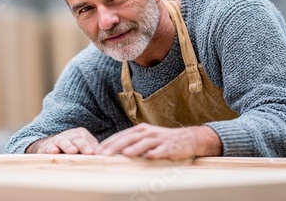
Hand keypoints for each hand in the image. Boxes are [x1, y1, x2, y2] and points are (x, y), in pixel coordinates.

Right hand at [25, 127, 98, 154]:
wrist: (51, 145)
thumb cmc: (72, 147)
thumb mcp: (83, 146)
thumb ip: (93, 149)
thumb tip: (107, 156)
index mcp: (80, 134)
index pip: (88, 139)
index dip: (93, 145)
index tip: (97, 152)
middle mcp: (70, 135)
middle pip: (77, 140)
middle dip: (84, 146)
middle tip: (90, 152)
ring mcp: (58, 140)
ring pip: (64, 142)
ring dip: (68, 146)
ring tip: (73, 151)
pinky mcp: (47, 146)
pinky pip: (49, 147)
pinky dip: (51, 149)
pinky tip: (54, 151)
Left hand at [96, 123, 221, 159]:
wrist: (188, 138)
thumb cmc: (162, 141)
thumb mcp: (146, 139)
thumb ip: (131, 143)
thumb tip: (113, 151)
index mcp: (140, 130)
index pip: (121, 135)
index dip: (109, 142)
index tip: (98, 150)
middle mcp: (148, 132)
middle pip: (130, 138)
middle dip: (116, 145)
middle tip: (105, 153)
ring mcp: (160, 138)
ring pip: (145, 142)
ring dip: (135, 148)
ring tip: (125, 153)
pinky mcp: (170, 146)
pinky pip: (163, 149)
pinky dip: (157, 152)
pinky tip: (151, 156)